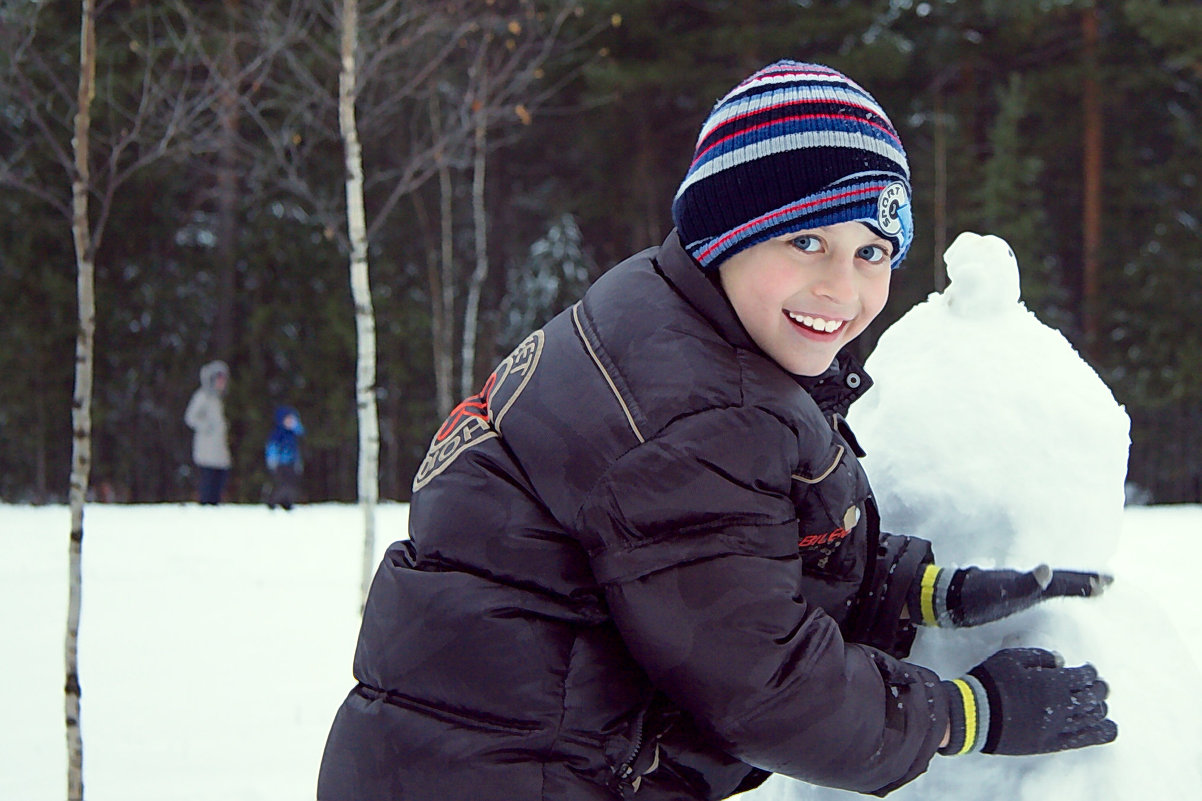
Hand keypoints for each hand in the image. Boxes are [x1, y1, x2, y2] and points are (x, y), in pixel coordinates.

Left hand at [912, 564, 1110, 626]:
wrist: (946, 597)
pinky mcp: (1005, 596)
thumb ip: (1026, 583)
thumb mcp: (1002, 591)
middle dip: (1083, 580)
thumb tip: (1047, 570)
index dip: (1085, 581)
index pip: (1063, 580)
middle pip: (1060, 580)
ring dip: (1069, 584)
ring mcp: (1015, 589)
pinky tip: (1047, 590)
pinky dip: (1047, 589)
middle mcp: (1025, 583)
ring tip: (1088, 585)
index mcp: (1030, 582)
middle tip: (1107, 580)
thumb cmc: (974, 596)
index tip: (1109, 580)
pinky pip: (1034, 592)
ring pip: (1048, 584)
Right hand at [940, 647, 1115, 755]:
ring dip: (1100, 708)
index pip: (1084, 676)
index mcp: (1052, 682)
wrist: (975, 715)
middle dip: (1099, 688)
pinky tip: (1109, 728)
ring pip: (1094, 718)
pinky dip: (1102, 733)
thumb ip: (1039, 656)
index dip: (1089, 671)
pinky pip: (1086, 739)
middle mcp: (1061, 705)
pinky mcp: (1053, 743)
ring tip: (1098, 703)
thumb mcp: (1010, 658)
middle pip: (1094, 696)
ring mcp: (1058, 726)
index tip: (1087, 669)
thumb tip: (1061, 660)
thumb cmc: (990, 682)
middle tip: (1097, 685)